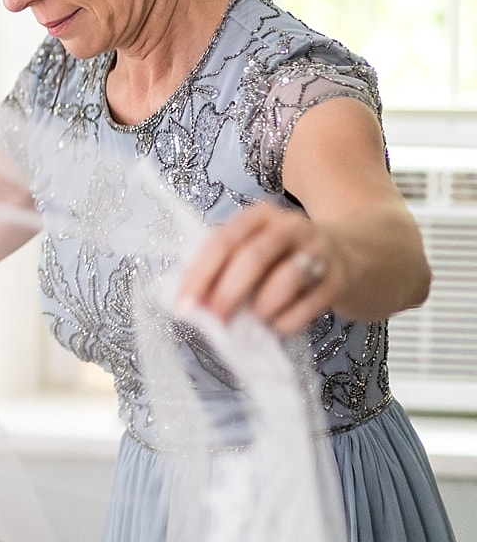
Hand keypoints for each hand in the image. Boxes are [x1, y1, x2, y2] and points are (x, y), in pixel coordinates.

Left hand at [177, 202, 342, 333]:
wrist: (355, 254)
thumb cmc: (286, 257)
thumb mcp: (256, 248)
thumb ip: (226, 267)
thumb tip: (195, 304)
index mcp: (258, 216)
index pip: (222, 241)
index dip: (201, 275)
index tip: (185, 306)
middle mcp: (289, 226)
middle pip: (252, 257)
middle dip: (227, 293)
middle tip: (215, 320)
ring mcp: (318, 250)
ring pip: (284, 280)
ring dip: (262, 308)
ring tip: (255, 319)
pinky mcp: (339, 278)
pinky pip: (308, 305)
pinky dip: (287, 322)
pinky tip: (279, 325)